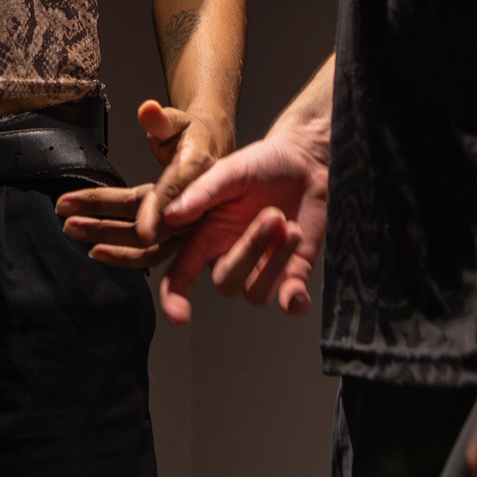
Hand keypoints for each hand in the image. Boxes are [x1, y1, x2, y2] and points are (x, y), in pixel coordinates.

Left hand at [56, 99, 233, 270]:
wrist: (209, 154)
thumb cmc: (192, 137)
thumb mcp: (179, 121)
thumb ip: (161, 119)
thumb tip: (147, 110)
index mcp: (195, 172)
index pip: (176, 192)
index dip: (158, 209)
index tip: (143, 228)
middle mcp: (191, 206)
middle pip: (151, 225)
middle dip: (108, 226)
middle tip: (72, 221)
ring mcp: (182, 226)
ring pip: (146, 245)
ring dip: (105, 238)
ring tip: (72, 227)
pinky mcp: (171, 237)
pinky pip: (146, 252)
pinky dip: (119, 253)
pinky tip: (93, 247)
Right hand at [150, 130, 328, 323]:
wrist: (306, 161)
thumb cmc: (263, 163)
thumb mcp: (230, 171)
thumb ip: (202, 192)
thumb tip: (170, 215)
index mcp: (208, 234)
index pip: (182, 273)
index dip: (175, 296)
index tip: (179, 315)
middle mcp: (232, 255)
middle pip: (226, 283)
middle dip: (249, 252)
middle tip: (273, 215)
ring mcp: (263, 267)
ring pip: (256, 293)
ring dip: (275, 263)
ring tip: (292, 228)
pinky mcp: (294, 271)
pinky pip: (290, 302)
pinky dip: (294, 302)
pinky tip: (298, 291)